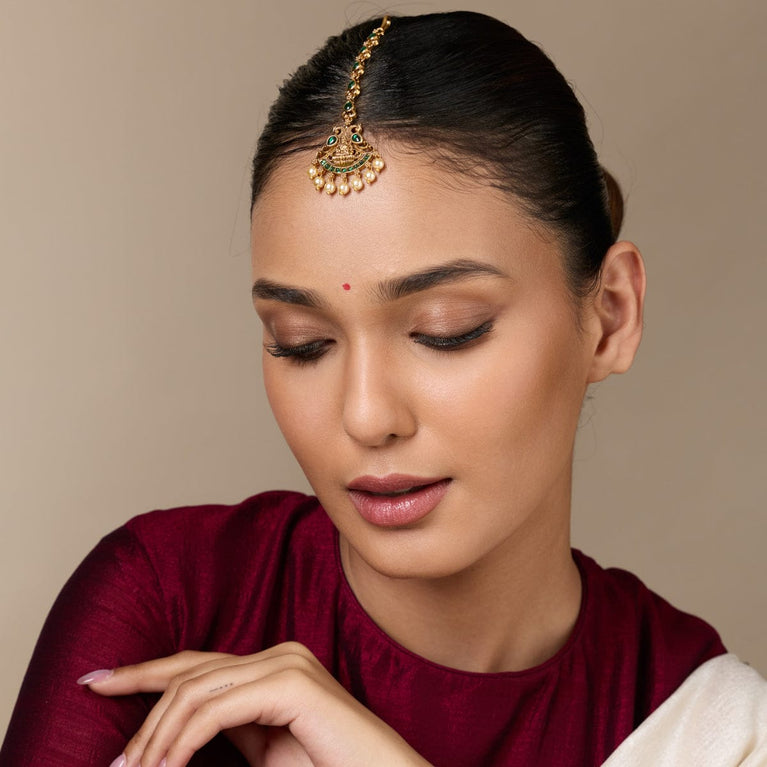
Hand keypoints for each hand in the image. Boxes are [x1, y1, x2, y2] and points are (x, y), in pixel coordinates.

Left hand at [83, 642, 431, 766]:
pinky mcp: (292, 683)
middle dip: (137, 697)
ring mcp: (287, 663)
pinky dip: (183, 741)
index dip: (142, 669)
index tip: (95, 680)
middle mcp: (278, 654)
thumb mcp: (265, 751)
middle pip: (189, 671)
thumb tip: (175, 737)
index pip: (196, 662)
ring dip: (156, 736)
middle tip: (106, 747)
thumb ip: (231, 729)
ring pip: (196, 689)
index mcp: (272, 667)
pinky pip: (218, 709)